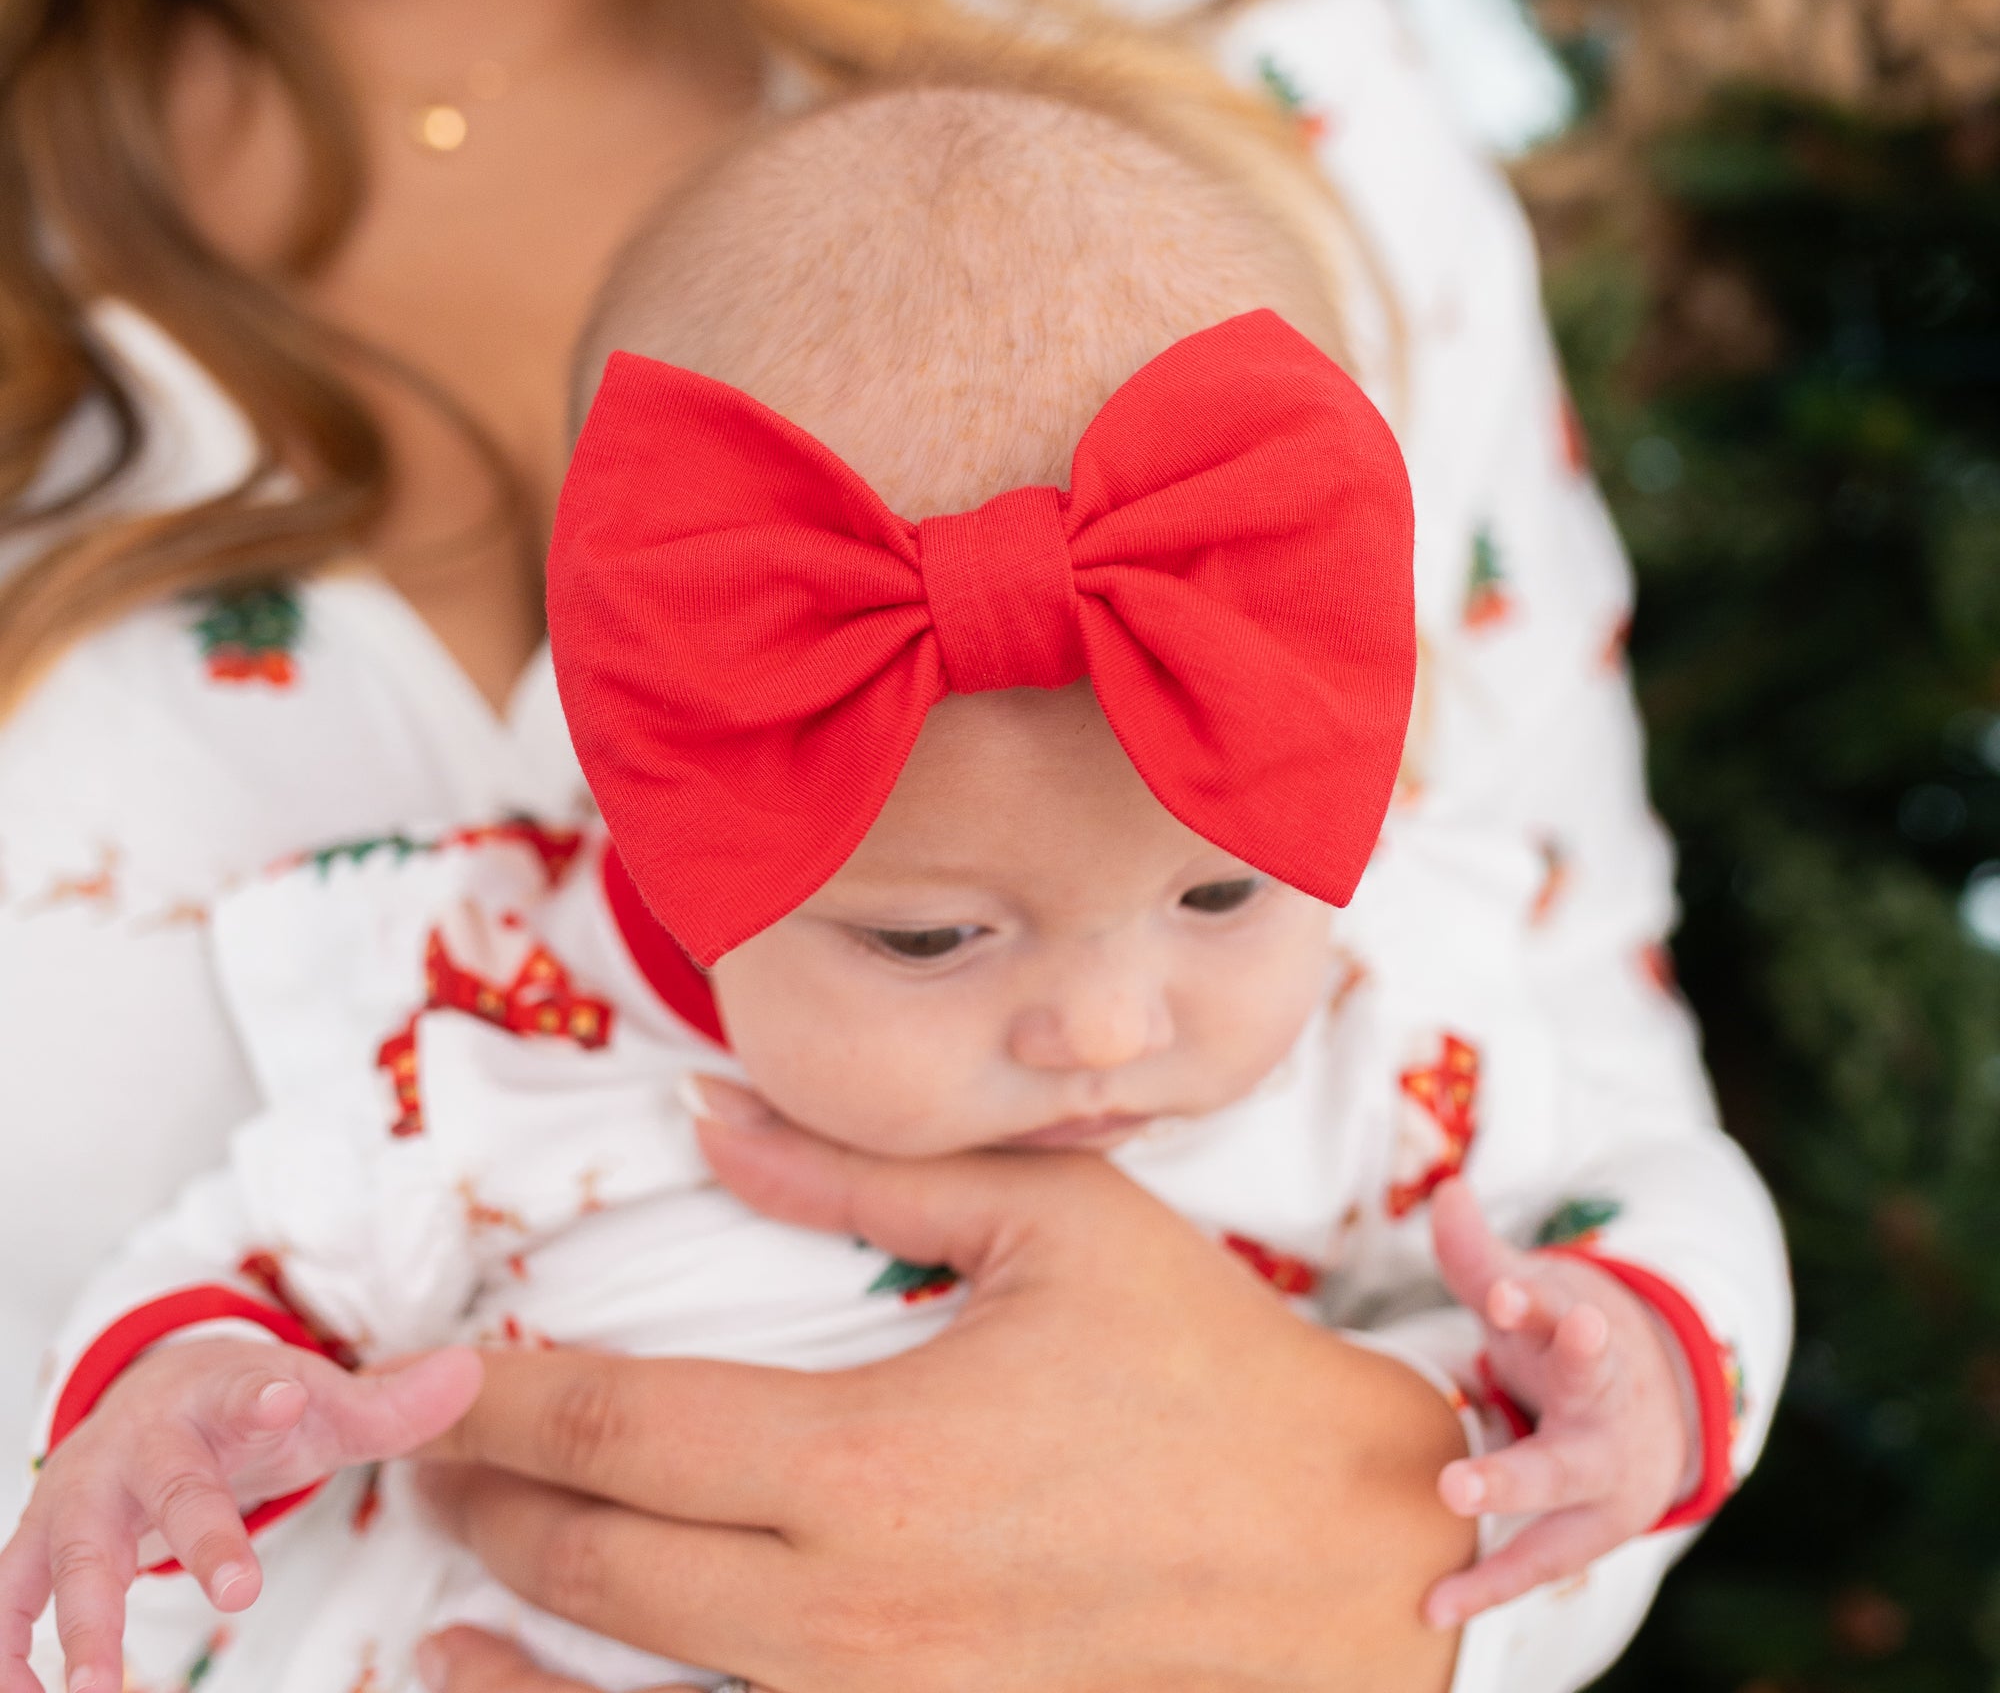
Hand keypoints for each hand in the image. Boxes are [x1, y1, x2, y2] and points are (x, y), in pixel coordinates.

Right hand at [0, 1340, 482, 1692]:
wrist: (156, 1393)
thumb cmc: (253, 1409)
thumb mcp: (323, 1402)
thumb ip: (394, 1403)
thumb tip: (472, 1374)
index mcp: (222, 1394)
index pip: (248, 1385)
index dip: (267, 1390)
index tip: (291, 1396)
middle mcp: (147, 1439)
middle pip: (173, 1486)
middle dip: (200, 1538)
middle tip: (241, 1591)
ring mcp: (86, 1490)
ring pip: (77, 1552)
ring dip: (81, 1619)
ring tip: (95, 1688)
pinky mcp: (43, 1539)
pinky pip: (12, 1596)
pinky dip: (10, 1648)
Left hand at [419, 1080, 1473, 1692]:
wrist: (1347, 1559)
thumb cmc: (1207, 1375)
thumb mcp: (1056, 1225)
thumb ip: (864, 1173)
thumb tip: (715, 1125)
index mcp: (866, 1455)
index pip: (609, 1425)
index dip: (493, 1398)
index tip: (428, 1373)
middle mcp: (841, 1605)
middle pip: (585, 1556)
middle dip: (479, 1497)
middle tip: (424, 1446)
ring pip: (621, 1676)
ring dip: (508, 1619)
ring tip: (440, 1573)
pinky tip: (527, 1690)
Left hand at [1423, 1176, 1691, 1626]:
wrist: (1656, 1403)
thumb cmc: (1569, 1338)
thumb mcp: (1537, 1293)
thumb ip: (1481, 1258)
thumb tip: (1446, 1190)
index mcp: (1592, 1347)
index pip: (1566, 1322)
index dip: (1532, 1308)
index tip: (1506, 1296)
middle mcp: (1606, 1422)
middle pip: (1566, 1448)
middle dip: (1518, 1467)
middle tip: (1460, 1478)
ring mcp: (1603, 1482)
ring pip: (1557, 1510)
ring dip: (1502, 1523)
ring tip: (1447, 1514)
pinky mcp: (1591, 1531)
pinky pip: (1538, 1565)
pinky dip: (1489, 1586)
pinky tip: (1433, 1606)